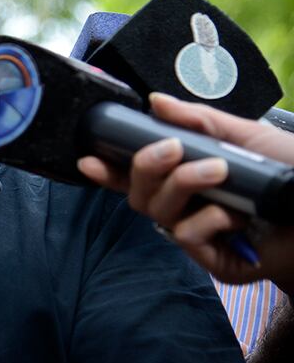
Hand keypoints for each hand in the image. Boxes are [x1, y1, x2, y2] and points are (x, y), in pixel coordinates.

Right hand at [78, 93, 293, 293]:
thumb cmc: (289, 174)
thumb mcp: (244, 136)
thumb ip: (198, 120)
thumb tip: (156, 102)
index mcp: (186, 180)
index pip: (137, 177)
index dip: (108, 171)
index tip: (88, 158)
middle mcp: (186, 208)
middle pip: (139, 194)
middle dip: (146, 166)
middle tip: (172, 147)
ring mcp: (197, 236)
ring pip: (157, 211)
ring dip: (182, 184)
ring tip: (219, 170)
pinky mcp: (213, 260)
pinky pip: (186, 236)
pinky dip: (207, 218)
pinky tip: (235, 213)